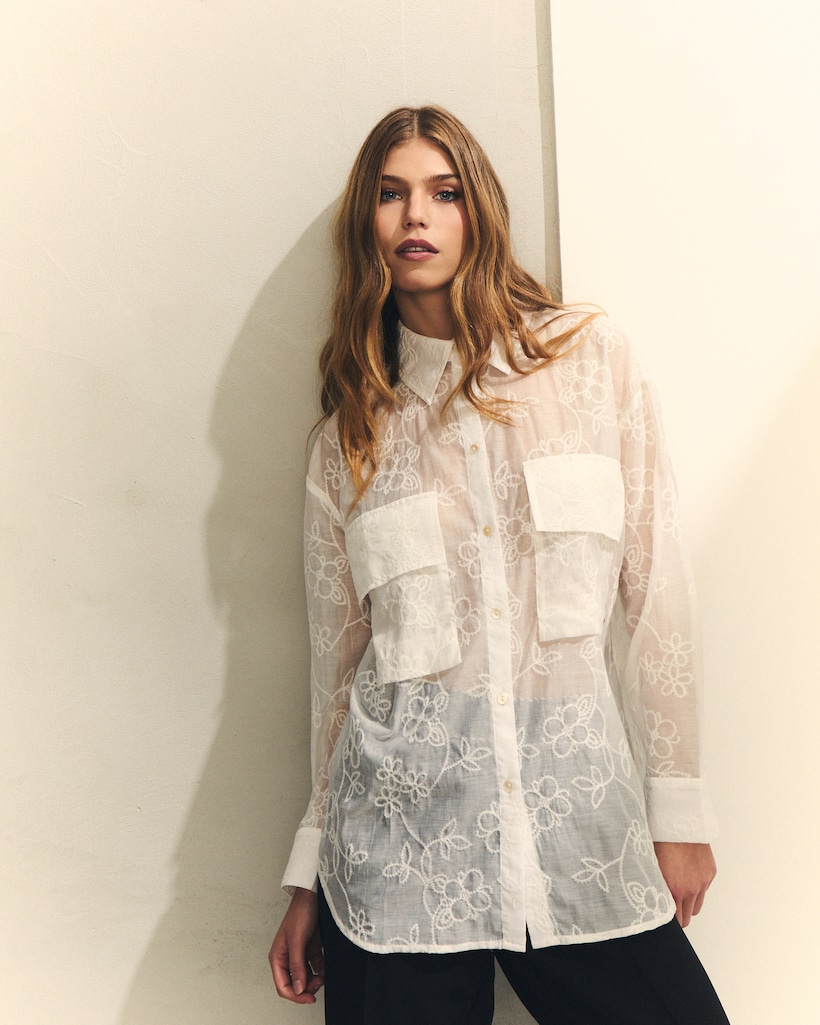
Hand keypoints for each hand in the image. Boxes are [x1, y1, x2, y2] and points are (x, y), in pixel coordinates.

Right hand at [269, 887, 324, 1003]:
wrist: (312, 897)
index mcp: (278, 957)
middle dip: (306, 988)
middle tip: (318, 984)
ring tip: (322, 976)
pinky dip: (320, 971)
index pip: (283, 986)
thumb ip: (297, 965)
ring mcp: (299, 955)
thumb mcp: (297, 940)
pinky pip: (315, 968)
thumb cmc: (299, 913)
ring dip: (314, 980)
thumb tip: (297, 988)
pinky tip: (325, 969)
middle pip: (294, 984)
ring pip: (305, 978)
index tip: (309, 997)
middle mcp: (287, 958)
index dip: (295, 995)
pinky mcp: (310, 950)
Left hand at [654, 842, 715, 927]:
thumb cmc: (661, 841)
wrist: (679, 822)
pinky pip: (704, 889)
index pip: (676, 920)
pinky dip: (697, 888)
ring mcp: (703, 881)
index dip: (669, 922)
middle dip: (679, 916)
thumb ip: (657, 887)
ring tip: (678, 895)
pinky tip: (687, 877)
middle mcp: (691, 889)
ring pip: (697, 906)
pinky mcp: (710, 873)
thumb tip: (655, 900)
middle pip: (688, 917)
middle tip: (671, 911)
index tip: (664, 920)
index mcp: (675, 889)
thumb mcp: (653, 866)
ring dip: (689, 904)